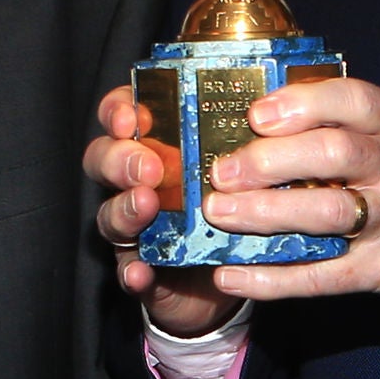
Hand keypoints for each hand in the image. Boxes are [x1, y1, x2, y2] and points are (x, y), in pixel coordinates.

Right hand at [86, 85, 237, 337]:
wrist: (234, 280)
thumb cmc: (239, 205)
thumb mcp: (245, 164)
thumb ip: (246, 134)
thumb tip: (275, 98)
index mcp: (158, 146)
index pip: (122, 115)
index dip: (118, 111)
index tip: (130, 117)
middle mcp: (137, 183)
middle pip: (104, 160)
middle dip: (119, 159)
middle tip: (148, 167)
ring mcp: (135, 229)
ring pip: (110, 215)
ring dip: (124, 209)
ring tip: (146, 206)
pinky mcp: (143, 271)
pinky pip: (127, 271)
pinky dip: (131, 271)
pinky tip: (141, 272)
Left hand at [199, 75, 379, 319]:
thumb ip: (350, 128)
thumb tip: (260, 117)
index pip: (354, 101)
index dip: (303, 103)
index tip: (258, 113)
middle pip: (335, 154)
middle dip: (271, 161)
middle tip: (223, 170)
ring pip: (327, 213)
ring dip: (266, 213)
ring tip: (220, 213)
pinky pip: (325, 276)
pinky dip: (274, 278)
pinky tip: (233, 275)